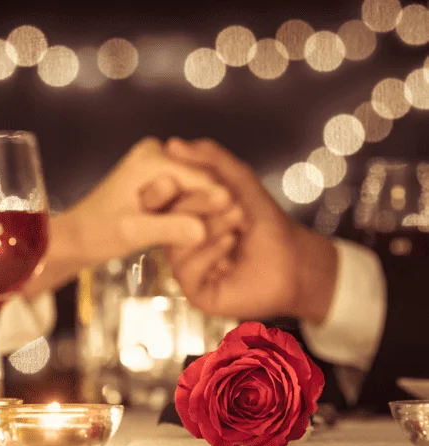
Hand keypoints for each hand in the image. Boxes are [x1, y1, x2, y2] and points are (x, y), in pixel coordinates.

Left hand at [62, 137, 232, 264]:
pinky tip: (191, 232)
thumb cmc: (98, 233)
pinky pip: (186, 193)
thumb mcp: (134, 233)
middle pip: (201, 182)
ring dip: (197, 214)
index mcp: (151, 159)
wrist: (79, 235)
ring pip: (196, 189)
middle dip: (204, 211)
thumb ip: (169, 229)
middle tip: (209, 237)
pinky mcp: (159, 176)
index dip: (216, 207)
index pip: (201, 180)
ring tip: (200, 237)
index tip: (232, 230)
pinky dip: (188, 213)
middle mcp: (157, 152)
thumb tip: (205, 231)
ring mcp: (159, 163)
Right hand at [163, 138, 337, 323]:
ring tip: (239, 220)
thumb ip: (210, 158)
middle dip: (201, 204)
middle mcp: (180, 242)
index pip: (163, 199)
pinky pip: (186, 270)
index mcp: (184, 218)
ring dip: (211, 226)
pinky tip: (230, 243)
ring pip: (177, 244)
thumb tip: (172, 144)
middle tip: (231, 200)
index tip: (205, 180)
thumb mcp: (238, 181)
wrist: (294, 259)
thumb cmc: (266, 222)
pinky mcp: (196, 291)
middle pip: (168, 219)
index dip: (179, 186)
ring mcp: (187, 268)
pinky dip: (209, 253)